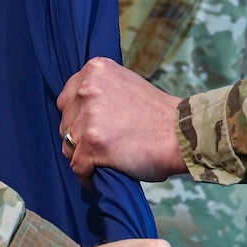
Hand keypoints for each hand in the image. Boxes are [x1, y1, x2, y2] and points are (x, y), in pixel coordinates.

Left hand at [56, 57, 187, 179]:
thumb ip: (100, 91)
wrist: (180, 134)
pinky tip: (99, 175)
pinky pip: (78, 166)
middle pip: (65, 122)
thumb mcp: (124, 84)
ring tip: (103, 161)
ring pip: (69, 146)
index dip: (77, 117)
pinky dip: (87, 176)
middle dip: (79, 136)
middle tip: (102, 145)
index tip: (90, 127)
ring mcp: (88, 118)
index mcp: (94, 70)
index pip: (67, 98)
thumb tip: (79, 110)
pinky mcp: (92, 144)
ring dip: (83, 156)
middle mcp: (87, 89)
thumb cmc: (157, 114)